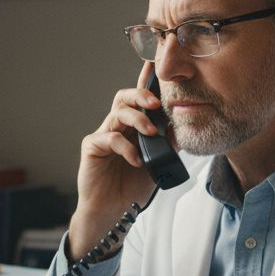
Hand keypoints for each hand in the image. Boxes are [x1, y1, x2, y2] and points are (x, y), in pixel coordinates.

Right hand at [67, 61, 168, 257]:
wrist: (114, 212)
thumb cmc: (133, 188)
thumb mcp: (158, 163)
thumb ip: (168, 145)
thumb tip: (182, 127)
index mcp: (132, 127)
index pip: (139, 100)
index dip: (145, 81)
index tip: (154, 63)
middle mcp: (116, 127)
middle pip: (124, 98)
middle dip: (141, 95)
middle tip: (156, 102)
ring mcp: (103, 136)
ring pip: (117, 113)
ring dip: (136, 119)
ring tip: (150, 131)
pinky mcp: (92, 148)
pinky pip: (108, 139)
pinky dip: (125, 147)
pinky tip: (135, 160)